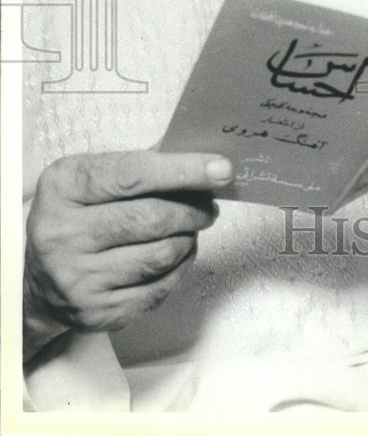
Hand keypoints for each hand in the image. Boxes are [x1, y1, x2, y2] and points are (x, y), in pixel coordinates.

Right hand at [23, 150, 232, 359]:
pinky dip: (180, 267)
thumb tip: (203, 161)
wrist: (40, 277)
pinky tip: (176, 254)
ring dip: (189, 238)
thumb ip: (144, 164)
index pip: (133, 175)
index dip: (183, 170)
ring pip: (162, 255)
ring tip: (189, 228)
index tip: (221, 169)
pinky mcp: (97, 312)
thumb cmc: (79, 215)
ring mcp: (78, 278)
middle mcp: (64, 234)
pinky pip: (160, 288)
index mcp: (64, 188)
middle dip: (193, 209)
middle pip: (152, 218)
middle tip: (208, 204)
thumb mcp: (94, 177)